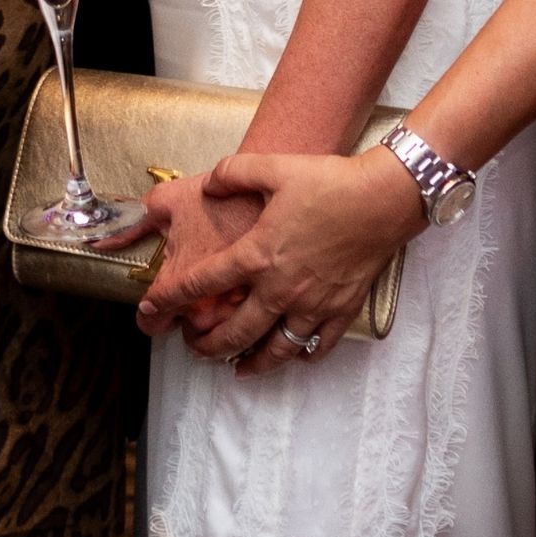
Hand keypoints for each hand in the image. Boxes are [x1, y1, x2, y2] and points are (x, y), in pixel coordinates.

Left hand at [140, 148, 417, 373]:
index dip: (171, 298)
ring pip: (276, 349)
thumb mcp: (274, 167)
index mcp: (258, 255)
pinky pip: (317, 346)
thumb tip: (208, 184)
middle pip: (236, 332)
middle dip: (209, 346)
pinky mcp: (341, 310)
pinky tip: (293, 356)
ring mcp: (312, 305)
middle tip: (195, 349)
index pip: (203, 284)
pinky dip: (302, 356)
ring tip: (238, 369)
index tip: (152, 309)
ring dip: (253, 363)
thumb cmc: (329, 182)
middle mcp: (280, 288)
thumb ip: (233, 172)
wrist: (383, 199)